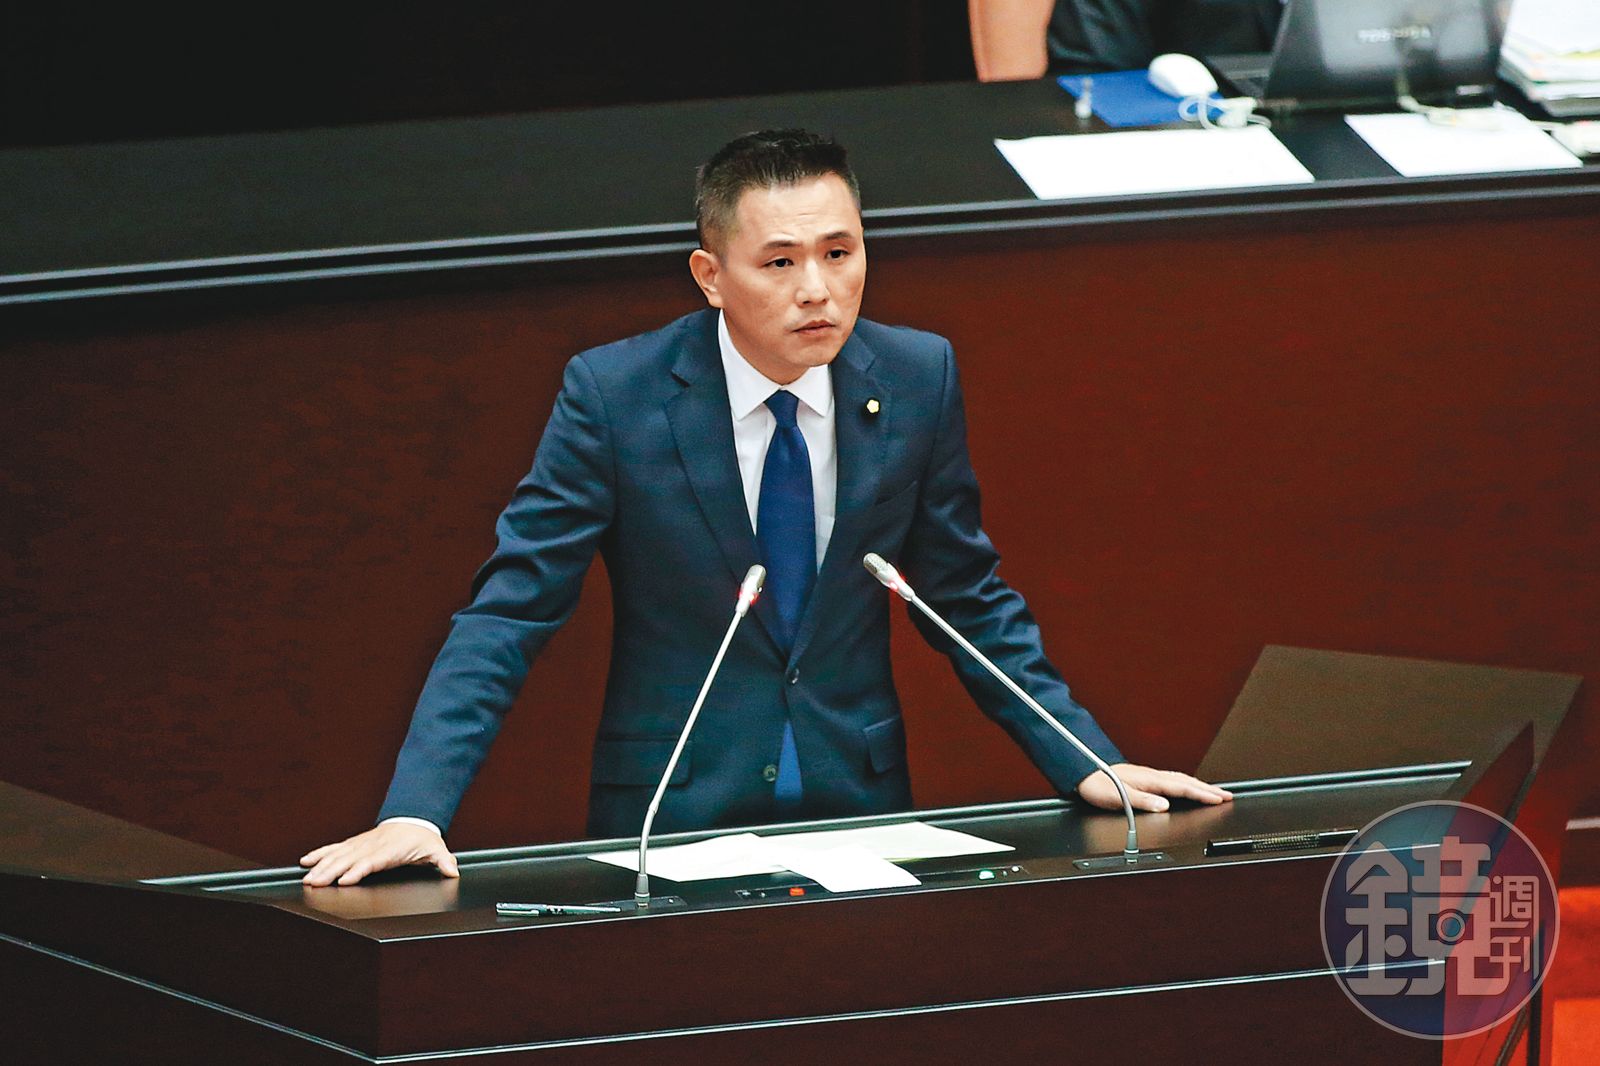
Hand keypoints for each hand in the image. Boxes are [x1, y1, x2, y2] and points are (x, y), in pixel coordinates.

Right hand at [299, 822, 458, 886]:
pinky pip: (334, 848)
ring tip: (307, 877)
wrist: (413, 819)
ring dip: (320, 866)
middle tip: (315, 883)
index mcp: (389, 850)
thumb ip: (444, 861)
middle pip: (348, 860)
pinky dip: (320, 853)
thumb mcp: (436, 849)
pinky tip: (306, 860)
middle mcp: (372, 846)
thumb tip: (452, 870)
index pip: (371, 861)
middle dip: (330, 871)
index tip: (344, 880)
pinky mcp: (355, 843)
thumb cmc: (421, 838)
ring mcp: (361, 844)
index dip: (357, 870)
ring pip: (337, 855)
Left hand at [1076, 763, 1232, 812]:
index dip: (1202, 794)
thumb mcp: (1118, 797)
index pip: (1181, 788)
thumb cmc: (1099, 785)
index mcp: (1149, 780)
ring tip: (1214, 792)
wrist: (1085, 772)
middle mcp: (1152, 776)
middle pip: (1186, 782)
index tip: (1219, 799)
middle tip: (1227, 795)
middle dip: (1208, 789)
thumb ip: (1142, 801)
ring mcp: (1149, 775)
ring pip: (1181, 779)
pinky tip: (1187, 788)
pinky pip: (1173, 780)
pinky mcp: (1145, 777)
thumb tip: (1164, 806)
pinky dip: (1186, 784)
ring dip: (1199, 785)